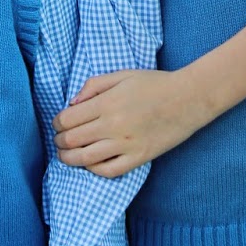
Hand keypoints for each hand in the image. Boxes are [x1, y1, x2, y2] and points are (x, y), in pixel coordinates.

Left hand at [53, 68, 205, 175]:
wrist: (188, 98)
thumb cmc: (155, 83)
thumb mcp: (122, 74)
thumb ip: (94, 85)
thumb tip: (72, 103)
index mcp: (107, 103)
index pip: (68, 119)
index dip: (57, 123)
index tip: (58, 123)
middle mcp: (113, 125)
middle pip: (72, 140)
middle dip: (59, 141)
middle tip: (59, 140)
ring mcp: (126, 144)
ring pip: (86, 159)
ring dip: (70, 159)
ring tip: (65, 155)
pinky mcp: (139, 157)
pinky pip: (109, 170)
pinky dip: (94, 170)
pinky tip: (90, 164)